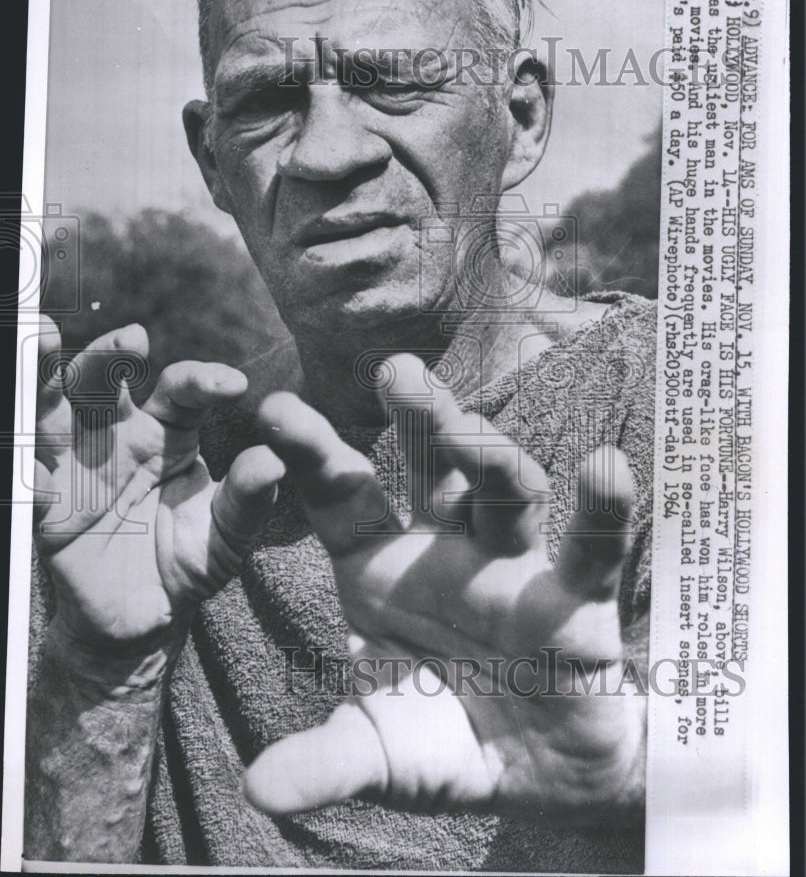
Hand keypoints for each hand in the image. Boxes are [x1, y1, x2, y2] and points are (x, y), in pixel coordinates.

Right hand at [34, 317, 283, 660]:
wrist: (148, 618)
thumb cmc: (192, 561)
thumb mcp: (228, 535)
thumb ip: (248, 499)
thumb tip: (274, 461)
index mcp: (168, 432)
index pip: (182, 390)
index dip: (204, 380)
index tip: (234, 386)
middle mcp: (118, 437)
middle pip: (105, 381)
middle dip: (110, 354)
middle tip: (131, 339)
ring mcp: (76, 467)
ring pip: (54, 413)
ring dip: (45, 379)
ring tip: (44, 341)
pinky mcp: (48, 508)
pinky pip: (30, 483)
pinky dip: (28, 473)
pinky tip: (36, 475)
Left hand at [242, 354, 644, 822]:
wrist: (541, 772)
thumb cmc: (447, 745)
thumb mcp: (382, 755)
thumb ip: (327, 762)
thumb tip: (256, 789)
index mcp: (380, 570)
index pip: (340, 498)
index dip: (309, 455)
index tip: (274, 408)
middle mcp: (445, 550)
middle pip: (430, 470)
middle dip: (417, 420)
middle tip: (397, 371)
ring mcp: (513, 564)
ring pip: (506, 491)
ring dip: (490, 454)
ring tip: (467, 428)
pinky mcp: (578, 594)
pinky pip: (592, 545)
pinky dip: (601, 510)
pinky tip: (604, 468)